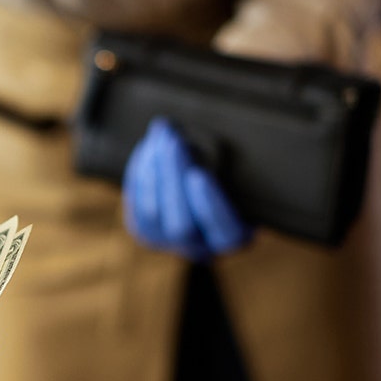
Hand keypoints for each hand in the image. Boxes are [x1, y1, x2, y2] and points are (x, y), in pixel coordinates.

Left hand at [122, 117, 251, 260]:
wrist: (200, 189)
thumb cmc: (233, 176)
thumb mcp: (244, 177)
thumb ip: (233, 172)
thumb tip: (212, 146)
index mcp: (234, 238)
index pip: (225, 234)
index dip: (210, 207)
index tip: (199, 175)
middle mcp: (200, 248)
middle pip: (181, 226)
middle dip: (174, 179)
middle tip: (174, 141)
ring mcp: (167, 242)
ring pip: (152, 213)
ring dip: (155, 167)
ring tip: (163, 132)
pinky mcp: (143, 229)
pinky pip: (136, 202)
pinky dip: (141, 169)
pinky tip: (150, 145)